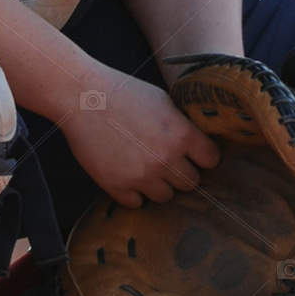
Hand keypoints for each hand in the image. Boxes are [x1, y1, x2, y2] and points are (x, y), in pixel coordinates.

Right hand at [58, 68, 219, 207]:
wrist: (82, 97)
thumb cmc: (122, 93)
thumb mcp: (163, 102)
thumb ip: (182, 126)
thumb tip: (199, 144)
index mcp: (181, 134)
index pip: (211, 160)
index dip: (203, 156)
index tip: (195, 154)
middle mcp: (165, 159)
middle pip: (191, 182)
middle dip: (181, 171)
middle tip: (166, 159)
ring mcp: (141, 176)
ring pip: (166, 196)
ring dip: (158, 184)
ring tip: (144, 165)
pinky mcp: (117, 186)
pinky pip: (137, 202)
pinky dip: (133, 192)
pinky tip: (127, 173)